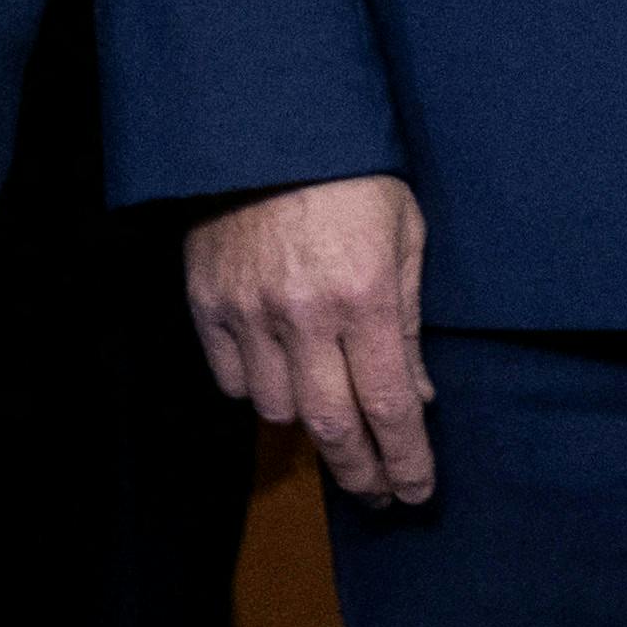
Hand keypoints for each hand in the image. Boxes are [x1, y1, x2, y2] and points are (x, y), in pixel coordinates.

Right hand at [185, 174, 434, 503]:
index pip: (389, 405)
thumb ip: (409, 320)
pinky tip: (281, 381)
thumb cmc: (354, 177)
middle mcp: (305, 316)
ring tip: (336, 426)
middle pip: (331, 426)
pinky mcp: (208, 306)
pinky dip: (258, 392)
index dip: (404, 459)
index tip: (416, 493)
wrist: (267, 128)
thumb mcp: (406, 235)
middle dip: (361, 472)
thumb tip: (419, 395)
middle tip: (379, 497)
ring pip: (276, 411)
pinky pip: (232, 380)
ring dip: (310, 427)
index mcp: (365, 296)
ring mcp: (249, 314)